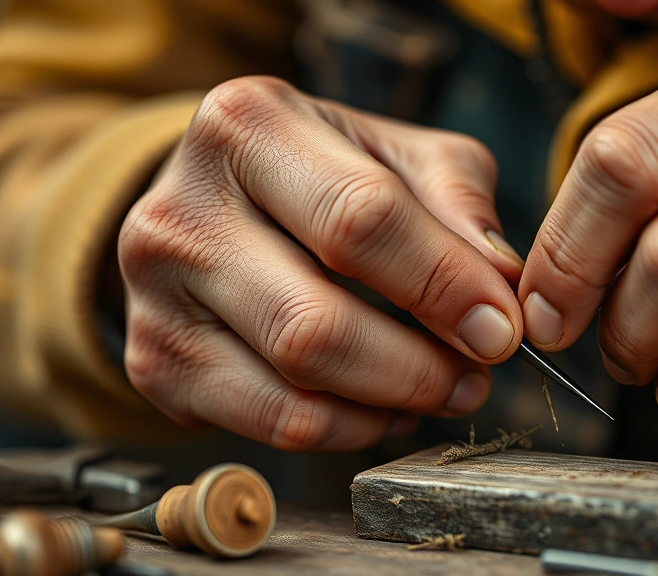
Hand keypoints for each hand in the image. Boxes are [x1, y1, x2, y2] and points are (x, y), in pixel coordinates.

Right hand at [119, 76, 523, 449]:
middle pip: (315, 321)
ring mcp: (154, 293)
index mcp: (247, 126)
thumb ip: (454, 202)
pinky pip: (271, 423)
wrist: (215, 201)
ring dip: (391, 402)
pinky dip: (348, 428)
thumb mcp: (394, 153)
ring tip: (442, 388)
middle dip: (420, 365)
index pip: (360, 219)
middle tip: (477, 374)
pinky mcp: (155, 360)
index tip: (502, 327)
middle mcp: (180, 208)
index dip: (444, 285)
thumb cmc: (320, 173)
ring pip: (292, 384)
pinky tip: (384, 406)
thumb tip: (502, 284)